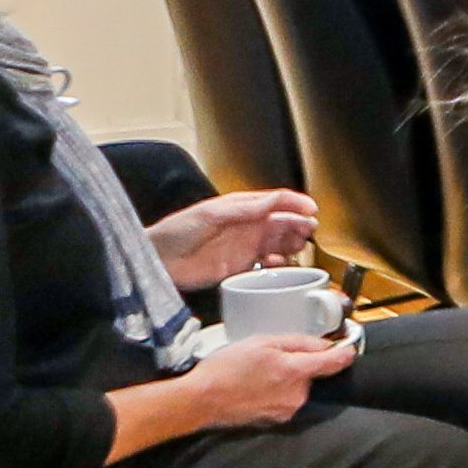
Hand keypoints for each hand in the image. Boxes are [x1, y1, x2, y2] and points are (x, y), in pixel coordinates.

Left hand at [150, 189, 319, 285]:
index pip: (276, 201)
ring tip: (299, 246)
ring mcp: (244, 246)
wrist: (156, 261)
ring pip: (278, 242)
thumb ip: (245, 209)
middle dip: (299, 224)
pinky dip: (278, 264)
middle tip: (309, 230)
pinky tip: (280, 264)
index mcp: (240, 207)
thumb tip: (275, 200)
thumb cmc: (176, 232)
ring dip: (292, 243)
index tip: (311, 209)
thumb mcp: (212, 214)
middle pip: (282, 222)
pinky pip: (266, 265)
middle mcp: (246, 225)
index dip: (296, 203)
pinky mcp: (239, 267)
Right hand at [170, 326, 358, 434]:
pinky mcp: (275, 421)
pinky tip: (254, 388)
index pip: (336, 362)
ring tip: (258, 375)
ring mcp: (287, 411)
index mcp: (297, 373)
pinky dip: (276, 393)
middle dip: (301, 365)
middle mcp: (298, 396)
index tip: (348, 346)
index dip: (345, 352)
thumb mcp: (263, 342)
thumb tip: (326, 344)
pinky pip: (285, 401)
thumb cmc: (227, 368)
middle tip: (272, 358)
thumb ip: (300, 342)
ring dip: (287, 380)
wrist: (200, 401)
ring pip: (298, 388)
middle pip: (313, 375)